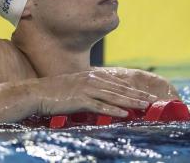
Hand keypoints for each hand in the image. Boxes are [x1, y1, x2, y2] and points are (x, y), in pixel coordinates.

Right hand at [32, 69, 158, 116]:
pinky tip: (124, 114)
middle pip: (120, 89)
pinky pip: (100, 107)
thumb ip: (89, 88)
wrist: (36, 93)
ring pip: (114, 97)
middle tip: (153, 100)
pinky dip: (113, 111)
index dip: (133, 89)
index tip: (146, 94)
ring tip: (145, 106)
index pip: (118, 83)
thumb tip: (101, 95)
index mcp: (92, 76)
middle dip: (138, 95)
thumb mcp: (75, 85)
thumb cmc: (54, 90)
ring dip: (131, 102)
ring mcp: (86, 90)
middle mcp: (92, 80)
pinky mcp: (80, 100)